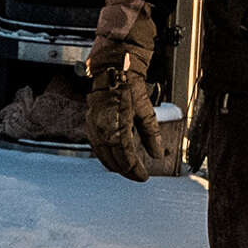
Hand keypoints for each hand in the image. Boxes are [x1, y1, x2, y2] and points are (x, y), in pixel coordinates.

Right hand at [86, 53, 166, 182]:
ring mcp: (93, 127)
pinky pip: (97, 147)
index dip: (135, 170)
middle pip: (113, 160)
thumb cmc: (129, 86)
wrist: (112, 70)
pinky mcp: (90, 124)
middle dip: (126, 171)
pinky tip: (113, 157)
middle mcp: (102, 129)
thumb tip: (157, 154)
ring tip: (127, 170)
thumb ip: (152, 135)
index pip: (126, 157)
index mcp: (117, 126)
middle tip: (137, 176)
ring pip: (103, 155)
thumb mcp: (146, 111)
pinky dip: (106, 155)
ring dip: (115, 165)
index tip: (144, 176)